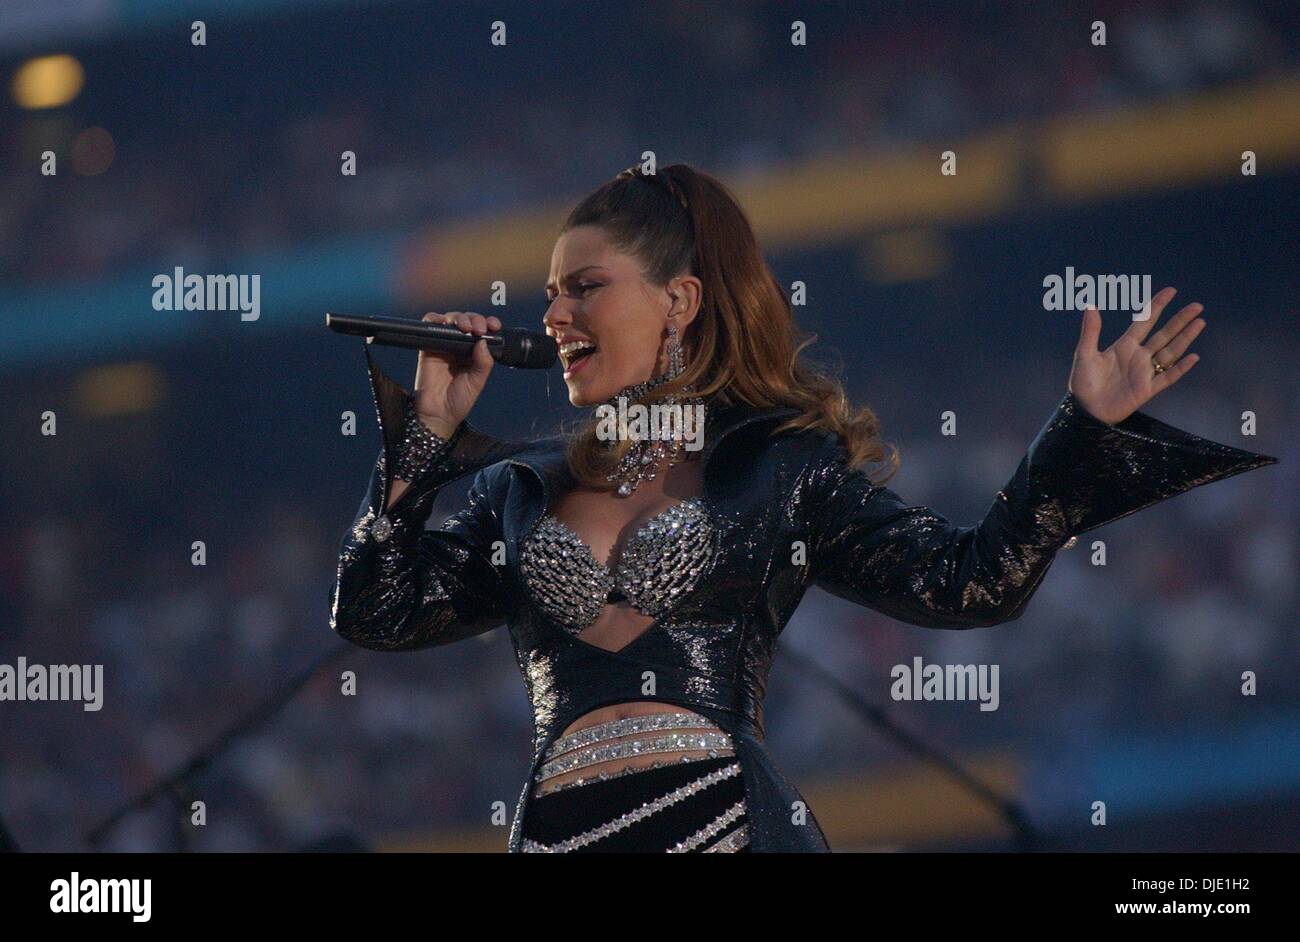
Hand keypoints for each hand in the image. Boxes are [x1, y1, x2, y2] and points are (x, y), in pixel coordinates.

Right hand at [411, 311, 500, 437]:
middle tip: (478, 329)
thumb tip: (483, 341)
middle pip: (467, 321)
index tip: (494, 326)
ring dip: (459, 318)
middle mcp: (460, 347)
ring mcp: (444, 345)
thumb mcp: (478, 381)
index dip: (488, 324)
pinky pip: (430, 325)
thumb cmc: (458, 400)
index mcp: (474, 353)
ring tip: (465, 328)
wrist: (438, 413)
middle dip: (475, 319)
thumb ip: (483, 362)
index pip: (483, 332)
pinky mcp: (428, 346)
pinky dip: (436, 319)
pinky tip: (444, 323)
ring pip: (451, 320)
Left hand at [1068, 286, 1204, 424]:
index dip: (1157, 306)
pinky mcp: (1147, 389)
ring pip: (1170, 352)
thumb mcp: (1085, 354)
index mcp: (1124, 346)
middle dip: (1180, 320)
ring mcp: (1145, 373)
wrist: (1086, 410)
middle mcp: (1138, 357)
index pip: (1145, 321)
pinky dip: (1181, 368)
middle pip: (1164, 334)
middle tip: (1197, 306)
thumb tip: (1090, 305)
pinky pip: (1168, 377)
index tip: (1171, 291)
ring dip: (1185, 338)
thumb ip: (1090, 331)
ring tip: (1200, 322)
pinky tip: (1193, 357)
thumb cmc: (1082, 383)